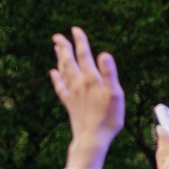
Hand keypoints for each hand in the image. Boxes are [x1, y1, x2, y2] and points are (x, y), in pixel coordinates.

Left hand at [48, 29, 125, 153]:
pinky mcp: (69, 103)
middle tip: (58, 36)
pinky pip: (60, 87)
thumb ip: (109, 73)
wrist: (92, 139)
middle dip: (64, 47)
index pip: (84, 55)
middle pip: (69, 61)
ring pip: (63, 71)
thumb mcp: (115, 95)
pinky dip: (56, 78)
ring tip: (57, 48)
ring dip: (60, 58)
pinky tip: (53, 73)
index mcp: (91, 79)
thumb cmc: (108, 118)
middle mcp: (78, 84)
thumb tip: (103, 53)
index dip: (80, 41)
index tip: (75, 29)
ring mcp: (72, 94)